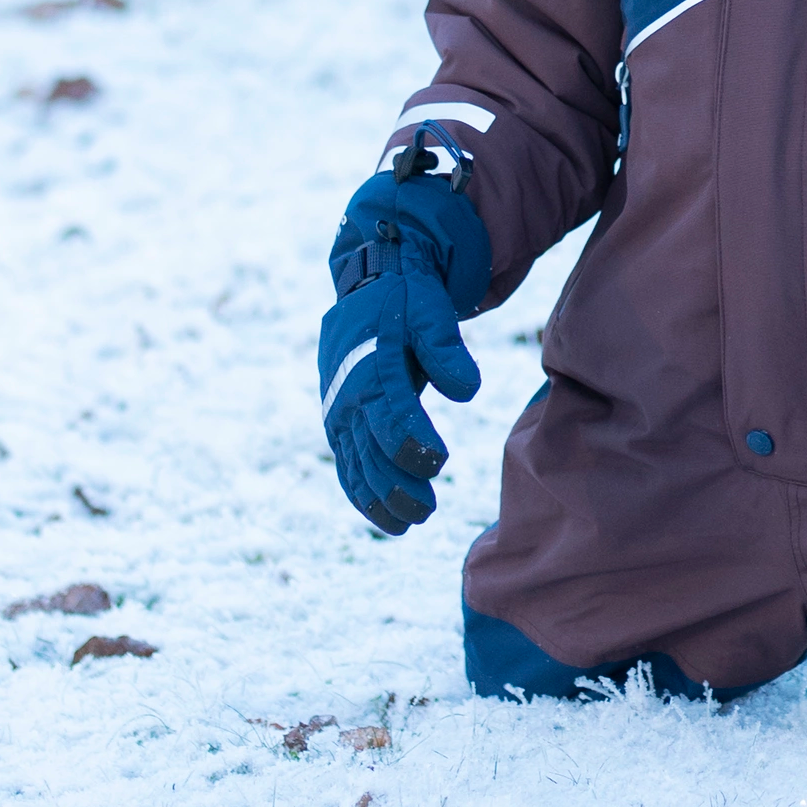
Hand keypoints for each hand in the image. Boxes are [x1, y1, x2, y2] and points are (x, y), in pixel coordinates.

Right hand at [319, 165, 490, 533]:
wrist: (372, 284)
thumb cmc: (409, 298)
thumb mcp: (431, 309)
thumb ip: (447, 347)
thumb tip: (467, 390)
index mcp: (369, 365)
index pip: (388, 414)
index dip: (411, 443)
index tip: (438, 461)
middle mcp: (347, 393)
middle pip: (368, 450)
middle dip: (395, 484)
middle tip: (427, 510)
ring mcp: (339, 411)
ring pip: (354, 464)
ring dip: (378, 498)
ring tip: (409, 523)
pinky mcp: (340, 421)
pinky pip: (346, 463)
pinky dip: (361, 492)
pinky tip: (385, 517)